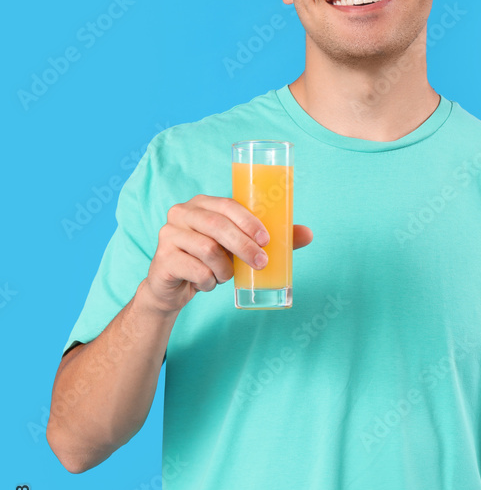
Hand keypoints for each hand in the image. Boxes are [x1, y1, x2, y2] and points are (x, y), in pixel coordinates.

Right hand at [143, 194, 312, 313]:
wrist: (173, 286)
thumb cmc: (210, 260)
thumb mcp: (237, 248)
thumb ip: (267, 239)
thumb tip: (309, 234)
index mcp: (203, 203)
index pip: (228, 205)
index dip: (249, 221)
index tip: (267, 240)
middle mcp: (182, 212)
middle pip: (217, 226)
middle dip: (244, 246)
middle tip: (261, 263)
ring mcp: (169, 234)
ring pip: (208, 250)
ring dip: (225, 269)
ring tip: (225, 275)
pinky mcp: (163, 258)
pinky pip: (196, 270)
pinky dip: (208, 281)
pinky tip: (207, 283)